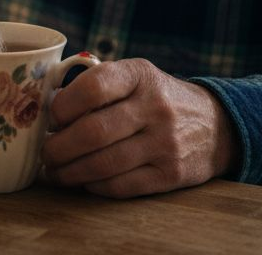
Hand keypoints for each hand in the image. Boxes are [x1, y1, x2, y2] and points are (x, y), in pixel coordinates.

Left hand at [41, 58, 238, 197]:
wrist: (216, 126)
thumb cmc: (157, 99)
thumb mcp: (135, 78)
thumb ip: (96, 86)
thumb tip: (47, 107)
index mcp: (140, 76)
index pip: (94, 87)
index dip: (63, 106)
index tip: (51, 118)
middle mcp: (156, 107)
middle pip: (93, 132)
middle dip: (59, 147)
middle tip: (46, 152)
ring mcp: (166, 143)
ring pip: (104, 164)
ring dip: (70, 172)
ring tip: (56, 171)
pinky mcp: (171, 175)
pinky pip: (121, 186)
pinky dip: (94, 186)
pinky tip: (84, 180)